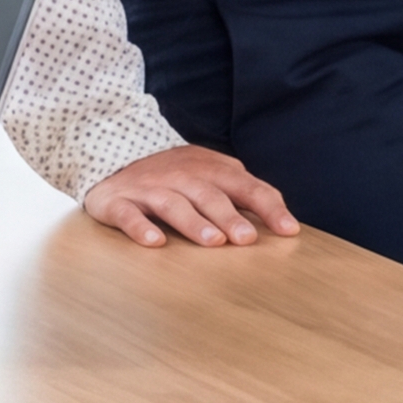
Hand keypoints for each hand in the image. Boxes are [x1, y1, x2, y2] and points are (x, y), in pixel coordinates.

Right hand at [80, 144, 300, 247]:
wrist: (113, 159)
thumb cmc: (174, 177)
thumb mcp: (210, 175)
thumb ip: (240, 191)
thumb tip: (280, 217)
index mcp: (211, 170)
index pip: (246, 187)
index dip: (269, 208)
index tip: (289, 230)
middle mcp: (181, 177)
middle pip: (210, 196)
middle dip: (230, 217)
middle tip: (248, 239)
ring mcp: (149, 189)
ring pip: (174, 204)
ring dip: (194, 222)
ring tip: (212, 241)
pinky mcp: (118, 202)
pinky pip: (128, 214)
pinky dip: (140, 227)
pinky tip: (154, 242)